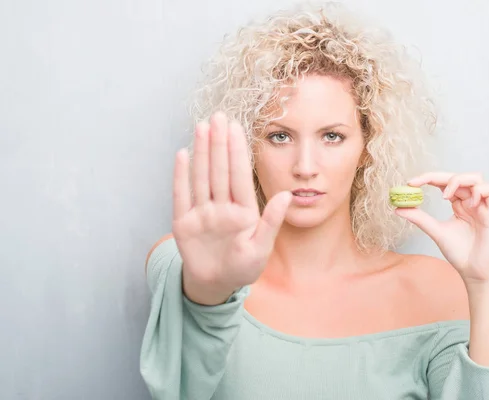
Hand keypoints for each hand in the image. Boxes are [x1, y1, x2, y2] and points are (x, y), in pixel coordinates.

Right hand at [171, 112, 291, 303]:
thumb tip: (287, 196)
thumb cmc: (242, 268)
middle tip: (219, 116)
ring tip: (202, 127)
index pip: (240, 176)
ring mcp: (202, 213)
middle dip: (219, 143)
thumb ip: (271, 222)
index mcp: (243, 211)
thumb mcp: (260, 249)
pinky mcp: (184, 223)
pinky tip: (182, 154)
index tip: (237, 128)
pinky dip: (180, 176)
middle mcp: (222, 206)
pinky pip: (181, 196)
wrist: (216, 285)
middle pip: (220, 170)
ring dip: (201, 153)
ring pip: (202, 177)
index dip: (238, 151)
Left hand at [394, 172, 488, 285]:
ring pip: (476, 177)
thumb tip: (398, 208)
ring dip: (458, 180)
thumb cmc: (459, 253)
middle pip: (458, 176)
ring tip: (445, 196)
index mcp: (459, 203)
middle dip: (437, 176)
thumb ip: (419, 218)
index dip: (428, 178)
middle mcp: (471, 201)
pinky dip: (478, 191)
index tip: (410, 183)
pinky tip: (468, 204)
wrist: (474, 272)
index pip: (444, 182)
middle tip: (417, 182)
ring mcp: (483, 205)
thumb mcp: (435, 231)